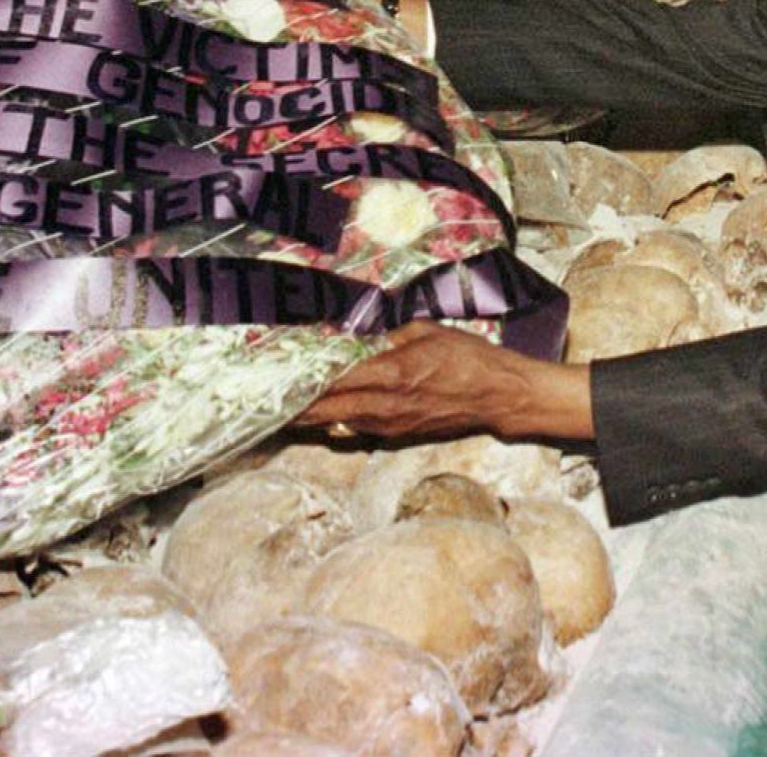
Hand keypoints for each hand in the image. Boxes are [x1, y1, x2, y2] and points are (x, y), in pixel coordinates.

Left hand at [299, 322, 594, 440]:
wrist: (498, 395)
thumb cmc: (467, 358)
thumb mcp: (426, 332)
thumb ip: (389, 337)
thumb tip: (359, 338)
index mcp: (392, 373)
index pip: (335, 382)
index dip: (304, 384)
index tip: (278, 380)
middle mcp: (386, 404)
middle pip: (329, 411)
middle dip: (297, 409)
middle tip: (268, 405)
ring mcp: (392, 424)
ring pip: (340, 424)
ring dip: (314, 418)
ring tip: (286, 410)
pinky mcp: (400, 434)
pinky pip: (359, 430)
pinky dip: (338, 423)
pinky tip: (324, 416)